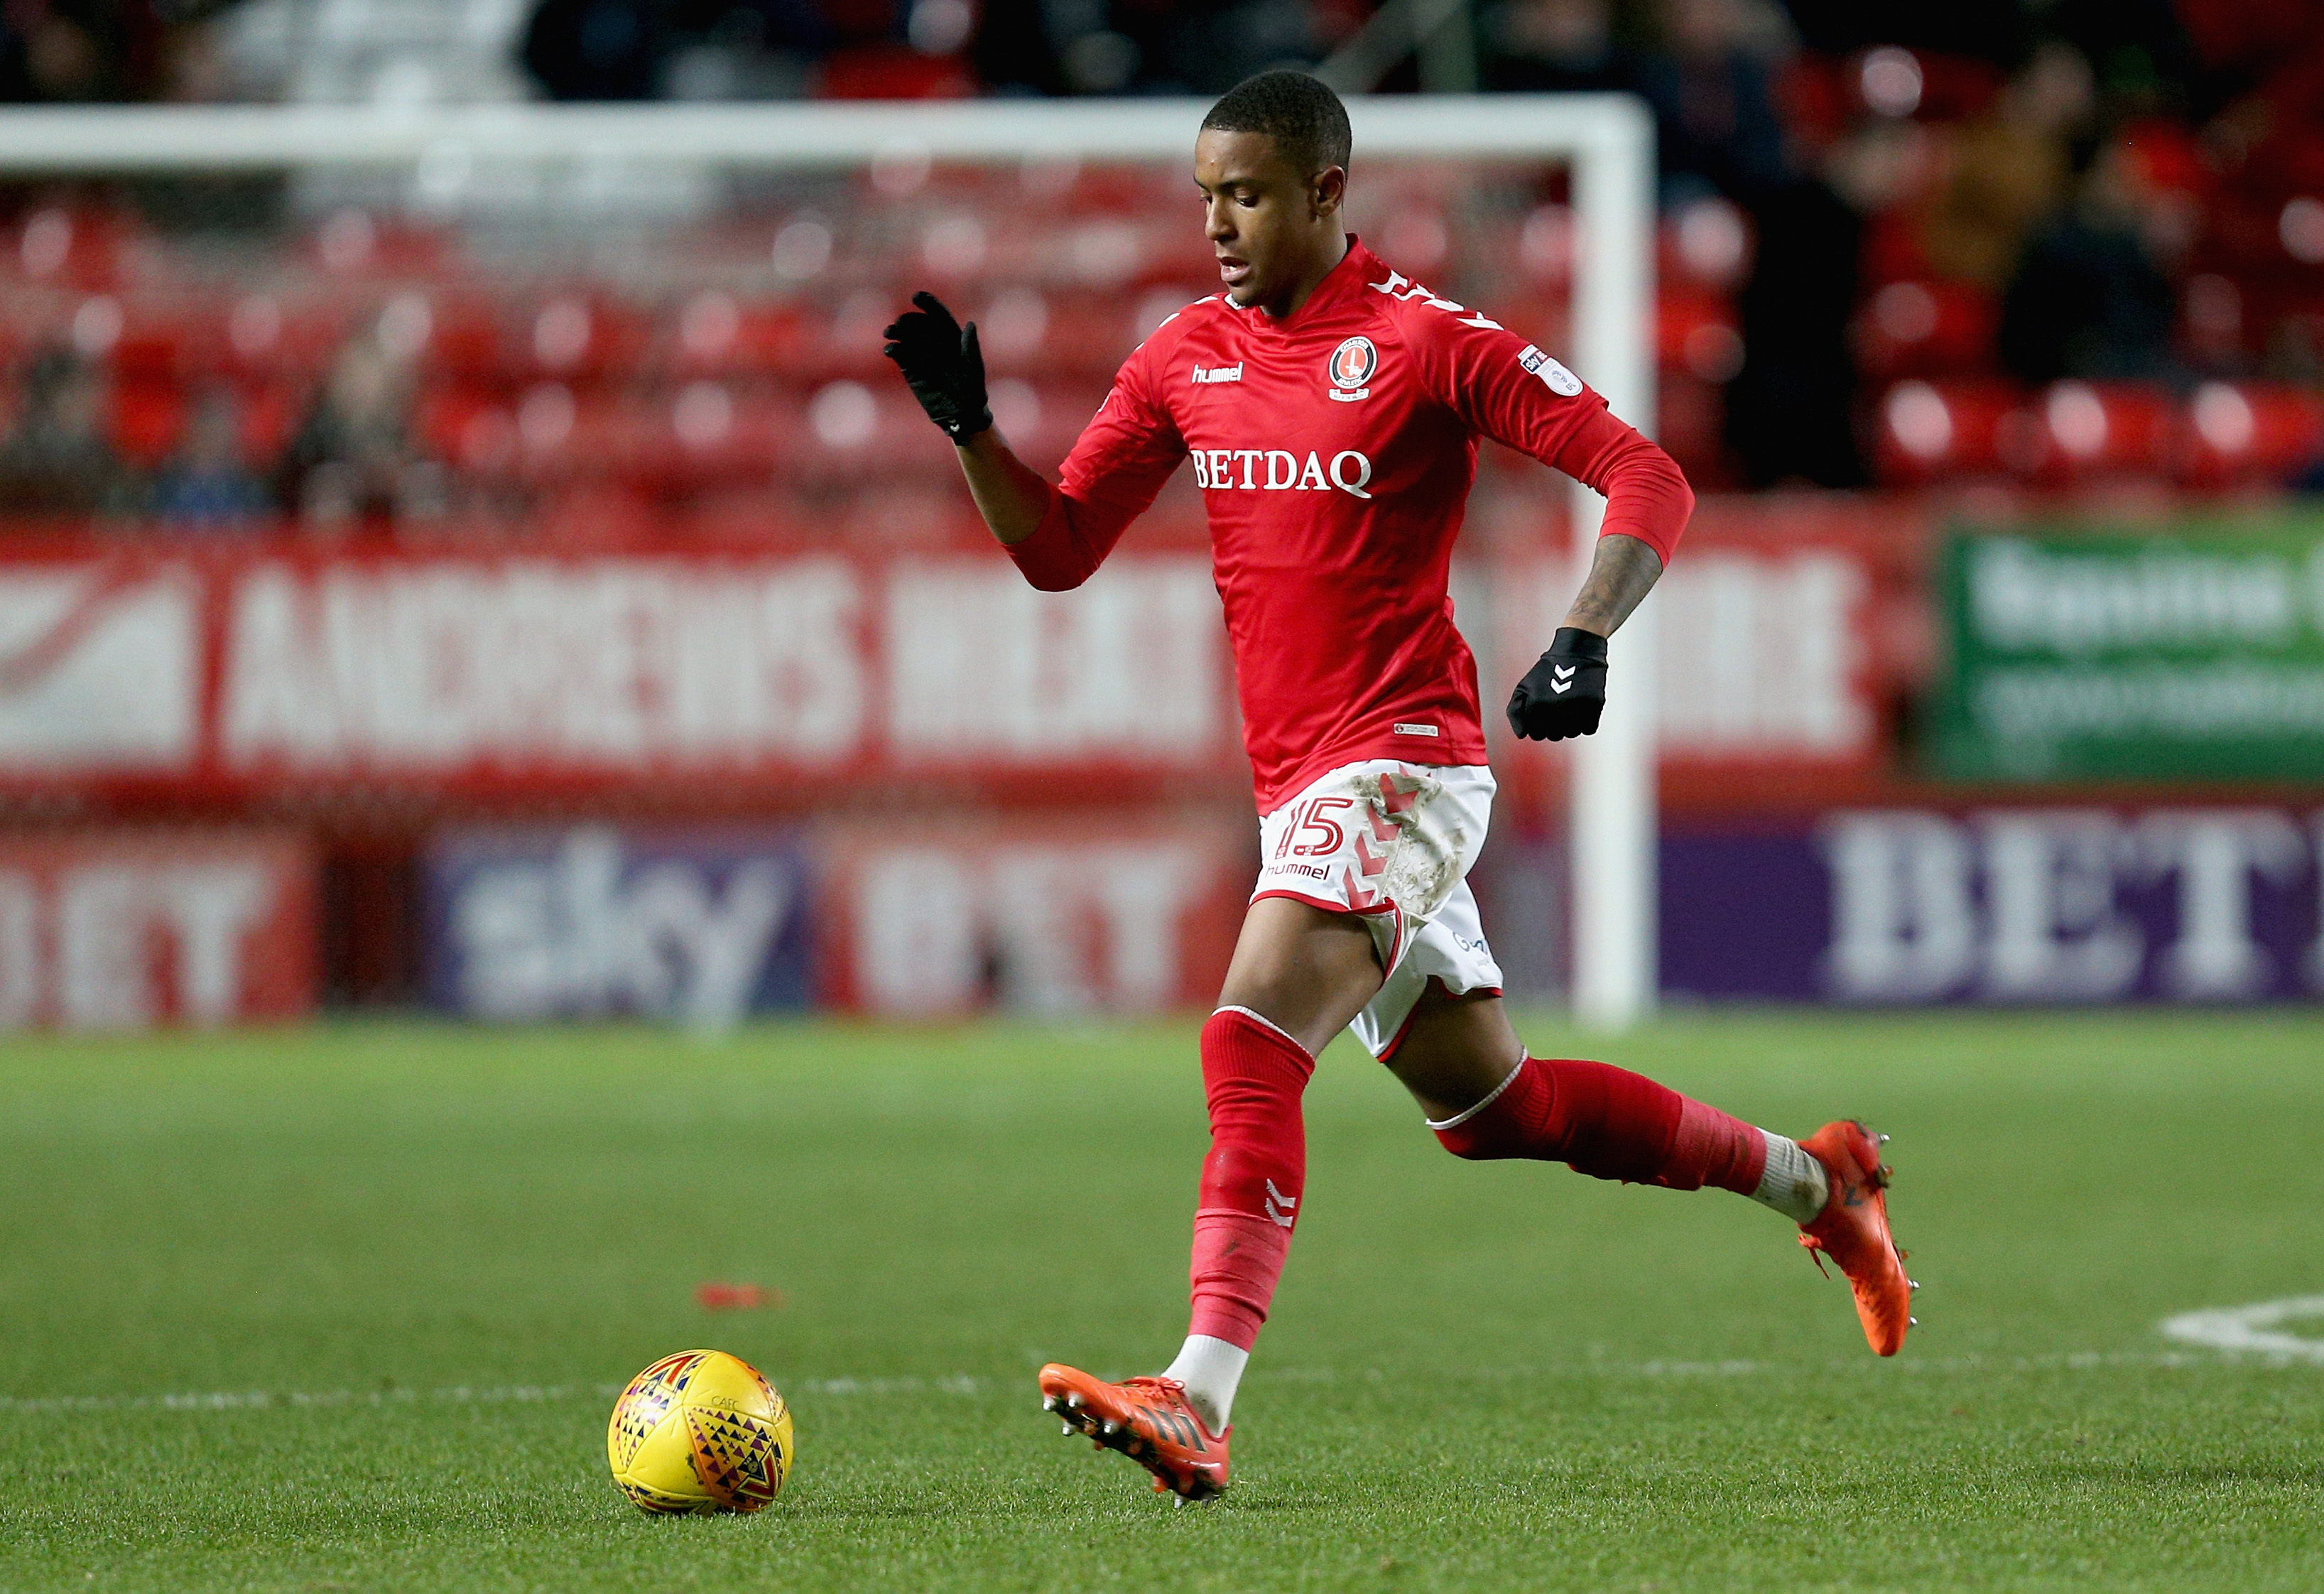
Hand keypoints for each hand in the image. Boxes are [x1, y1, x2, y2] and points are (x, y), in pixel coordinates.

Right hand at [882, 290, 990, 439]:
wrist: (961, 413)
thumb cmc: (974, 390)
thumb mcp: (974, 368)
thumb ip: (970, 347)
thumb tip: (970, 324)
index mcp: (952, 337)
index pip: (938, 315)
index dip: (928, 304)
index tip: (916, 297)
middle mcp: (935, 342)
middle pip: (919, 324)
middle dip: (909, 320)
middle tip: (901, 323)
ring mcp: (922, 354)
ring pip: (906, 336)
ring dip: (897, 331)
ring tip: (890, 332)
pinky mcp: (911, 368)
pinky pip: (900, 353)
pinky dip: (894, 349)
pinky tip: (891, 349)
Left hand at [1506, 627, 1608, 739]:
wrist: (1577, 652)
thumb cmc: (1547, 672)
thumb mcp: (1523, 687)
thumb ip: (1515, 712)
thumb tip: (1521, 734)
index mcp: (1536, 704)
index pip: (1536, 735)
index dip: (1538, 726)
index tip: (1542, 714)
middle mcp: (1556, 708)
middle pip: (1554, 736)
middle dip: (1553, 726)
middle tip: (1556, 708)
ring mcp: (1576, 708)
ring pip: (1571, 733)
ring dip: (1570, 724)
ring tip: (1569, 706)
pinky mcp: (1594, 706)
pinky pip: (1588, 729)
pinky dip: (1585, 722)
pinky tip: (1581, 708)